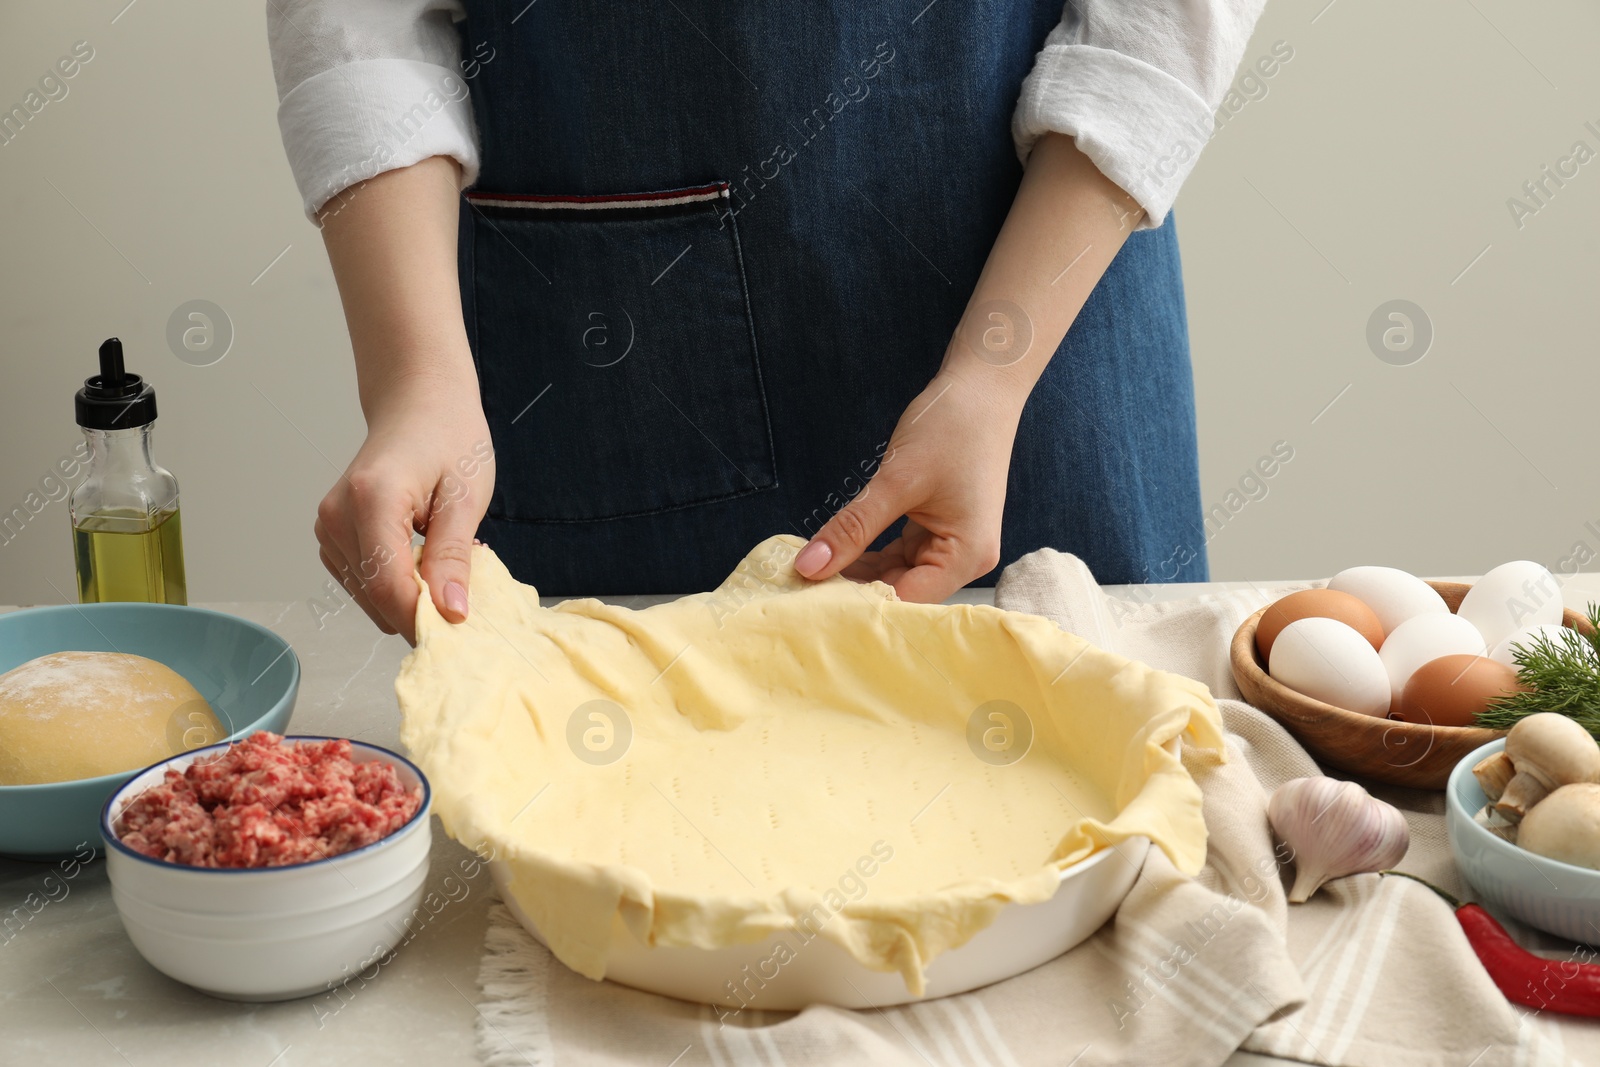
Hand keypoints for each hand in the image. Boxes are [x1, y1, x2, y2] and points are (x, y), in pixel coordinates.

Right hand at [313, 378, 493, 642]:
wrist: (418, 403)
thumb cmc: (447, 437)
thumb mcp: (465, 496)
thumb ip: (453, 557)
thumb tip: (451, 613)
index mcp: (371, 499)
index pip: (389, 587)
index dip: (425, 619)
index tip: (461, 628)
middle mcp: (337, 515)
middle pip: (376, 597)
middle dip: (420, 607)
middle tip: (462, 585)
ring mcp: (327, 526)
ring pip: (368, 596)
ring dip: (407, 594)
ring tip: (439, 557)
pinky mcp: (329, 535)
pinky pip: (362, 582)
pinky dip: (394, 582)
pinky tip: (418, 556)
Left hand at [792, 368, 1020, 601]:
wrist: (980, 388)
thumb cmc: (950, 428)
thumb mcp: (896, 481)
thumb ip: (853, 527)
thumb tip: (809, 565)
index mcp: (966, 556)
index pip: (907, 600)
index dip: (860, 605)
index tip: (812, 602)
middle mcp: (965, 559)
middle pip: (902, 592)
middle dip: (854, 589)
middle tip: (802, 587)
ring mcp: (952, 545)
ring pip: (896, 574)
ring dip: (857, 572)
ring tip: (811, 571)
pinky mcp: (938, 530)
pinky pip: (899, 554)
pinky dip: (869, 553)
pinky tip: (834, 553)